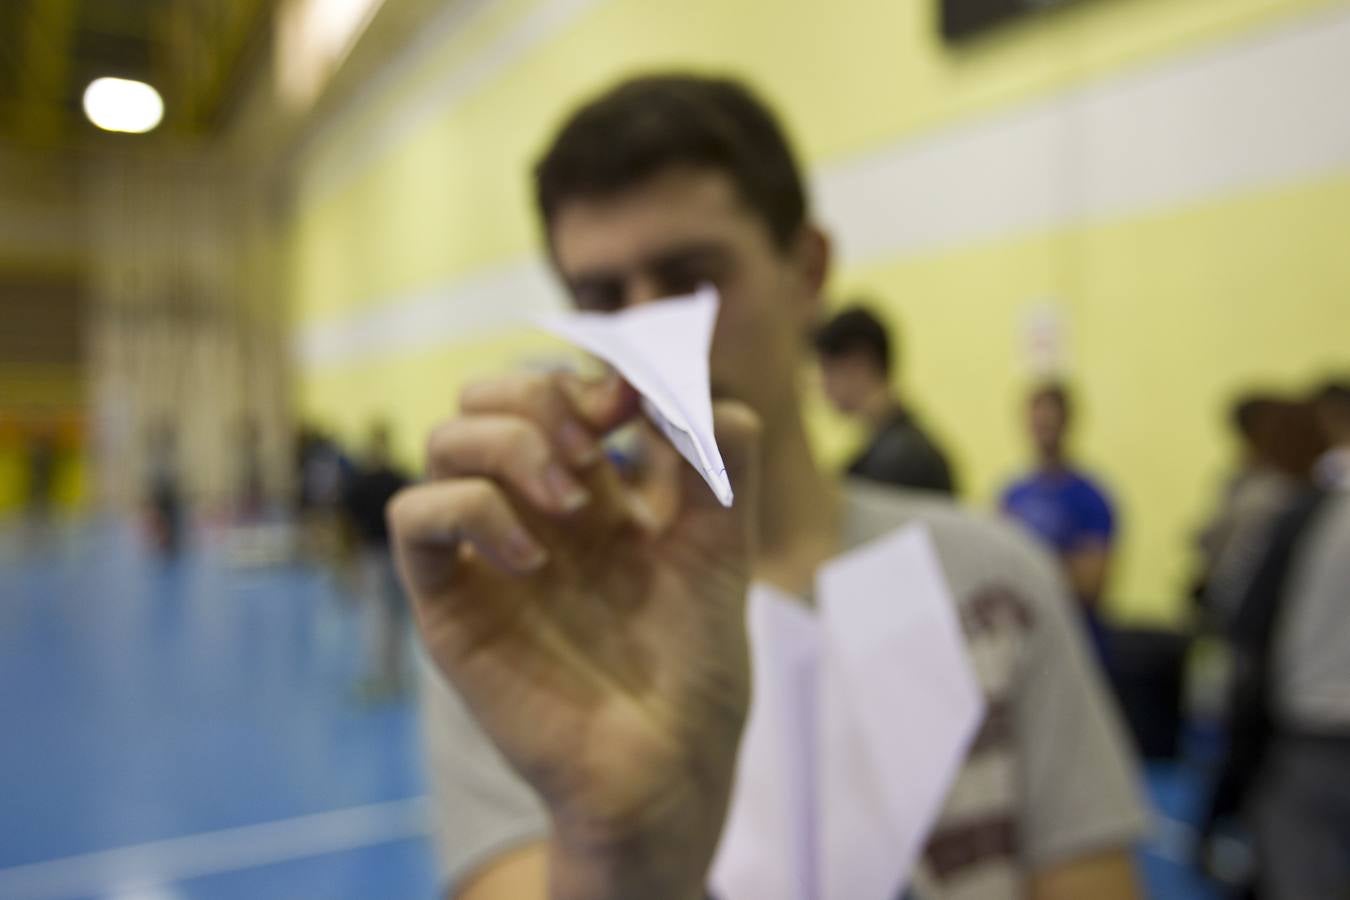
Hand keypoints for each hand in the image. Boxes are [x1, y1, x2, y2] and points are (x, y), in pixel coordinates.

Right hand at [389, 371, 760, 899]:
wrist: (666, 760)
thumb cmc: (694, 661)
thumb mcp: (723, 542)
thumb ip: (718, 452)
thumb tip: (677, 369)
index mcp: (594, 491)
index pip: (558, 386)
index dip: (589, 369)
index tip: (635, 398)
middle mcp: (531, 511)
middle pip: (488, 395)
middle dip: (539, 392)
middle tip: (593, 439)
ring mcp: (487, 551)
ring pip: (445, 439)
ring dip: (507, 442)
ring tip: (568, 498)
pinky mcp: (450, 599)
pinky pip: (416, 516)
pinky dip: (469, 510)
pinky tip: (533, 556)